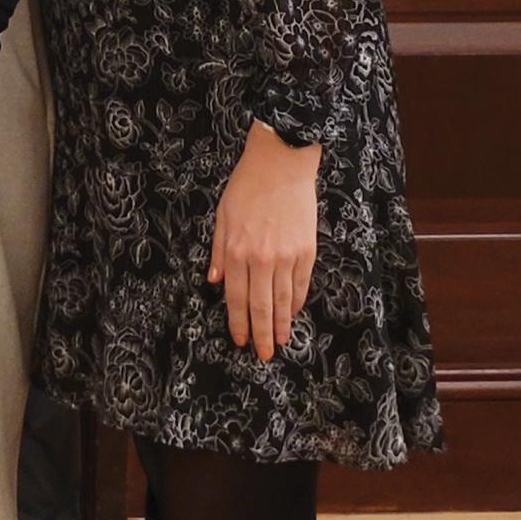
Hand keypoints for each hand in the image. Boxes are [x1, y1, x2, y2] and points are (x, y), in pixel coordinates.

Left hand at [208, 121, 319, 358]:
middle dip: (261, 334)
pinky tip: (294, 313)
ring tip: (281, 342)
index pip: (235, 298)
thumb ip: (218, 252)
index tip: (241, 341)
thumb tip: (213, 281)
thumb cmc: (246, 186)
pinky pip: (302, 283)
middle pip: (261, 306)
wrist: (282, 163)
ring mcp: (287, 256)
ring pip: (283, 300)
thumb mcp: (222, 218)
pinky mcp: (307, 250)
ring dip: (282, 324)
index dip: (238, 323)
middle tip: (263, 355)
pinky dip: (297, 301)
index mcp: (236, 253)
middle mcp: (261, 260)